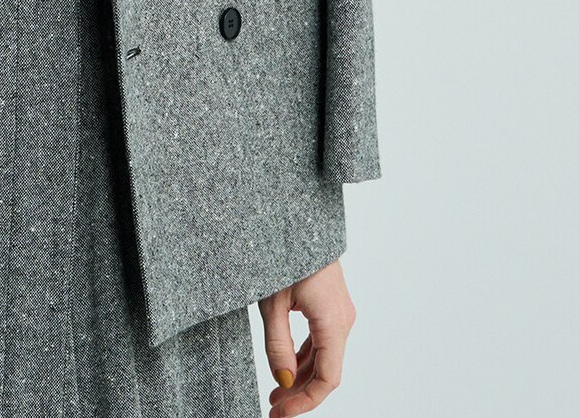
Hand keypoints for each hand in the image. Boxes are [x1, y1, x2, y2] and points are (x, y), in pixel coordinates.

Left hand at [258, 258, 355, 414]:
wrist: (298, 217)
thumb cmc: (284, 252)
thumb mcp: (272, 302)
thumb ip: (277, 344)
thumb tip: (282, 381)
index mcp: (333, 322)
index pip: (327, 379)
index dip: (304, 402)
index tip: (281, 413)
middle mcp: (343, 320)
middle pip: (326, 371)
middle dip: (300, 393)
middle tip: (273, 408)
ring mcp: (339, 312)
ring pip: (324, 357)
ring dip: (301, 376)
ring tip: (276, 392)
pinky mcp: (330, 305)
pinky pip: (321, 340)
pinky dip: (305, 357)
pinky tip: (287, 368)